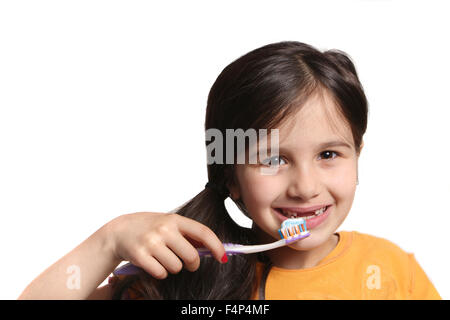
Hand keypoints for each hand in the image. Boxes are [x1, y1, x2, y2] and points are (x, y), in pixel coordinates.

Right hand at [107, 212, 225, 278]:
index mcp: (175, 219)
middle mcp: (164, 229)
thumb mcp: (168, 223)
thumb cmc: (149, 227)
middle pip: (192, 256)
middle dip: (192, 264)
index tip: (223, 257)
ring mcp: (152, 243)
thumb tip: (212, 248)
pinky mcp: (140, 256)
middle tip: (186, 262)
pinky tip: (152, 262)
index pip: (203, 232)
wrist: (119, 231)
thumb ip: (188, 234)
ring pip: (176, 267)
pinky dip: (160, 272)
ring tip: (162, 257)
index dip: (216, 246)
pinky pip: (161, 274)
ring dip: (172, 267)